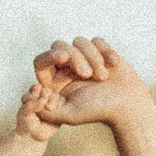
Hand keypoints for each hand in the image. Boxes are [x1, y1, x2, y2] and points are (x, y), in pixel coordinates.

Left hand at [10, 81, 58, 145]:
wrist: (34, 135)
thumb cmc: (27, 123)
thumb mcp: (24, 113)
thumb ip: (30, 106)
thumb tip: (42, 102)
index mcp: (34, 94)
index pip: (37, 87)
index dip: (34, 96)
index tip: (29, 104)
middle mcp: (44, 96)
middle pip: (47, 91)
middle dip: (43, 101)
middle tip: (39, 111)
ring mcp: (53, 102)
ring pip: (56, 96)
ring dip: (50, 106)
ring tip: (45, 114)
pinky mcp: (61, 108)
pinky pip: (63, 103)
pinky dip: (57, 109)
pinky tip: (52, 115)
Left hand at [27, 39, 150, 130]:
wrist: (128, 106)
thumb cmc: (99, 111)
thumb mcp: (69, 115)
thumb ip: (46, 112)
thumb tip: (27, 100)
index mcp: (56, 80)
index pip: (42, 61)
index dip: (49, 56)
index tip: (62, 58)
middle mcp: (68, 67)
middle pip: (60, 45)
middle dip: (75, 57)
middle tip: (87, 74)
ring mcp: (85, 57)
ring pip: (80, 41)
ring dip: (93, 58)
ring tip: (103, 77)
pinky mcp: (101, 51)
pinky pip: (97, 41)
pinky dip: (106, 52)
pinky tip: (114, 66)